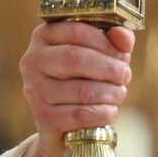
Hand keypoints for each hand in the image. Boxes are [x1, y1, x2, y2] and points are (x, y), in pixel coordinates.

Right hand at [17, 22, 134, 156]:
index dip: (105, 42)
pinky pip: (82, 114)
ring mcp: (35, 90)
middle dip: (109, 68)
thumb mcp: (100, 55)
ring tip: (119, 93)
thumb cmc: (84, 80)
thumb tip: (124, 37)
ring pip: (82, 90)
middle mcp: (32, 61)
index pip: (76, 31)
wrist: (62, 125)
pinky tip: (110, 111)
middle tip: (125, 75)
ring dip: (110, 93)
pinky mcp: (43, 117)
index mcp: (44, 36)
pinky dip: (104, 113)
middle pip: (75, 58)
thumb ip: (114, 41)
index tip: (122, 54)